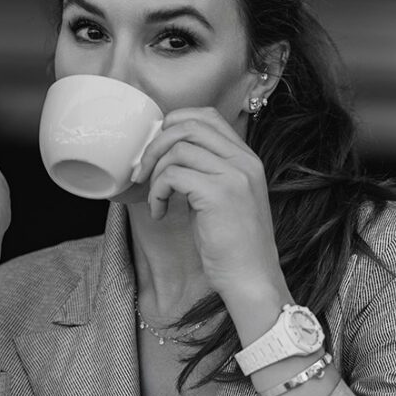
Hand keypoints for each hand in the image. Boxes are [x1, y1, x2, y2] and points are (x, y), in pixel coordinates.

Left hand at [131, 107, 283, 298]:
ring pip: (177, 149)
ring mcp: (233, 175)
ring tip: (156, 200)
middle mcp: (244, 161)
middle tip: (143, 173)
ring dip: (155, 174)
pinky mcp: (218, 194)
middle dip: (156, 145)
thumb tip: (166, 156)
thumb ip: (204, 173)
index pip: (207, 116)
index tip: (158, 152)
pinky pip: (173, 176)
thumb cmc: (233, 247)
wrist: (252, 279)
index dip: (174, 125)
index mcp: (247, 159)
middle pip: (188, 125)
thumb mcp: (222, 199)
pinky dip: (157, 193)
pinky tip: (160, 213)